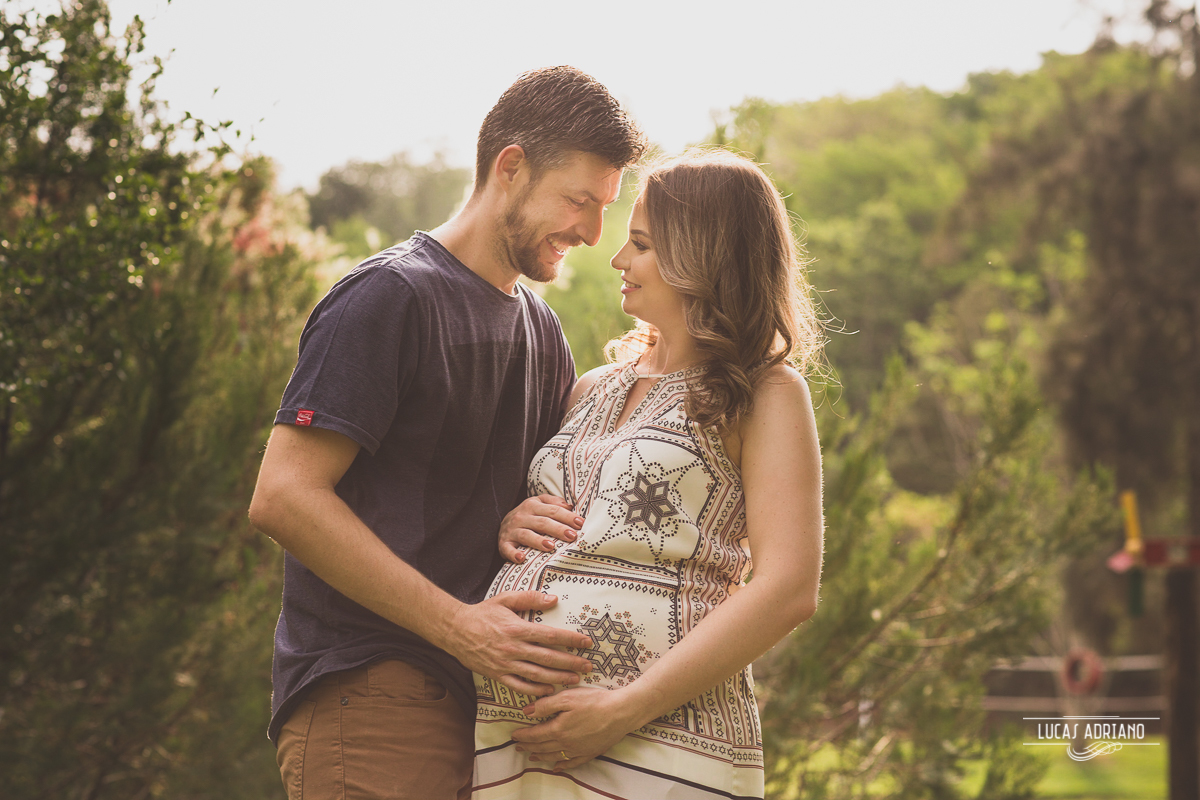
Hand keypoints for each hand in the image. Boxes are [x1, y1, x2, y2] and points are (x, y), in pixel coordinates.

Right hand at [441, 591, 593, 696]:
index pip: (551, 636)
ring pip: (538, 675)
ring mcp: (505, 664)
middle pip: (549, 658)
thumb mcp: (505, 599)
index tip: (587, 642)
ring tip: (576, 680)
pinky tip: (549, 691)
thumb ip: (530, 598)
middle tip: (589, 665)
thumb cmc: (482, 612)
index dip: (571, 640)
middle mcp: (514, 648)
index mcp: (518, 628)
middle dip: (572, 663)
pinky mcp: (497, 675)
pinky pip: (519, 686)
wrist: (455, 629)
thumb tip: (553, 599)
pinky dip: (535, 691)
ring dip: (559, 678)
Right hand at [499, 495, 585, 563]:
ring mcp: (512, 530)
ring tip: (551, 546)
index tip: (580, 523)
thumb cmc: (527, 515)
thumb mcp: (538, 503)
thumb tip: (569, 506)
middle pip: (542, 522)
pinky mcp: (503, 543)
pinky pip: (508, 549)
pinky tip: (522, 558)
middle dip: (558, 529)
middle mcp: (522, 516)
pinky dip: (514, 554)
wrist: (502, 525)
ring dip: (538, 541)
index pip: (553, 510)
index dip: (567, 516)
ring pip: (526, 535)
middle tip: (572, 536)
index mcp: (532, 505)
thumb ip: (553, 502)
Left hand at [511, 687, 642, 770]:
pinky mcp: (590, 753)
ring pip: (554, 756)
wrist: (621, 712)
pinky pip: (572, 763)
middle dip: (528, 746)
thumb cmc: (595, 701)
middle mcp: (566, 743)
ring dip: (540, 757)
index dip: (523, 735)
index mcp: (558, 729)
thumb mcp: (568, 696)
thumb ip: (546, 705)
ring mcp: (578, 750)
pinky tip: (556, 767)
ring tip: (532, 757)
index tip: (513, 735)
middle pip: (542, 747)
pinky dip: (561, 766)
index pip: (535, 734)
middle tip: (518, 746)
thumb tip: (527, 712)